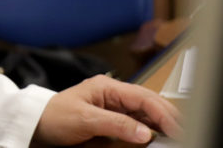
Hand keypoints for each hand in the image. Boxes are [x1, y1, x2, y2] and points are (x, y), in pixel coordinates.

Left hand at [32, 75, 181, 145]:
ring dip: (161, 123)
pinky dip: (150, 129)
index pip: (143, 98)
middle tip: (185, 132)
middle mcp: (113, 94)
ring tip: (177, 134)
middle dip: (168, 116)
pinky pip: (136, 122)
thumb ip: (116, 124)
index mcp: (108, 87)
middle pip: (148, 103)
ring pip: (145, 113)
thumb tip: (146, 133)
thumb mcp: (85, 120)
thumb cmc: (55, 116)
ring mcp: (113, 106)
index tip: (178, 129)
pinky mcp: (111, 119)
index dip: (163, 113)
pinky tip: (159, 135)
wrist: (37, 124)